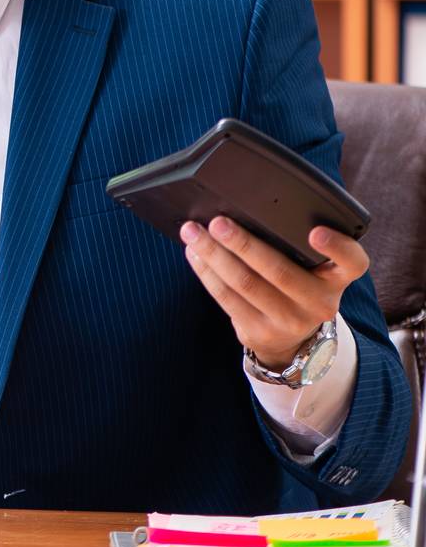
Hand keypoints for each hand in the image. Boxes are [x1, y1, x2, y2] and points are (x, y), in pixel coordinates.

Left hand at [179, 216, 366, 368]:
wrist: (291, 338)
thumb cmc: (297, 286)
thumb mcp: (313, 269)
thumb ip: (296, 245)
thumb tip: (244, 209)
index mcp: (337, 278)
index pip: (353, 262)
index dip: (337, 246)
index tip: (315, 231)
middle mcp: (320, 302)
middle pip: (279, 270)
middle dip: (243, 243)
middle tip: (218, 222)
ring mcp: (290, 321)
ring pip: (245, 284)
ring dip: (214, 255)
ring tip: (193, 233)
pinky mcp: (260, 332)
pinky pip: (227, 298)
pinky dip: (207, 273)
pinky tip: (195, 255)